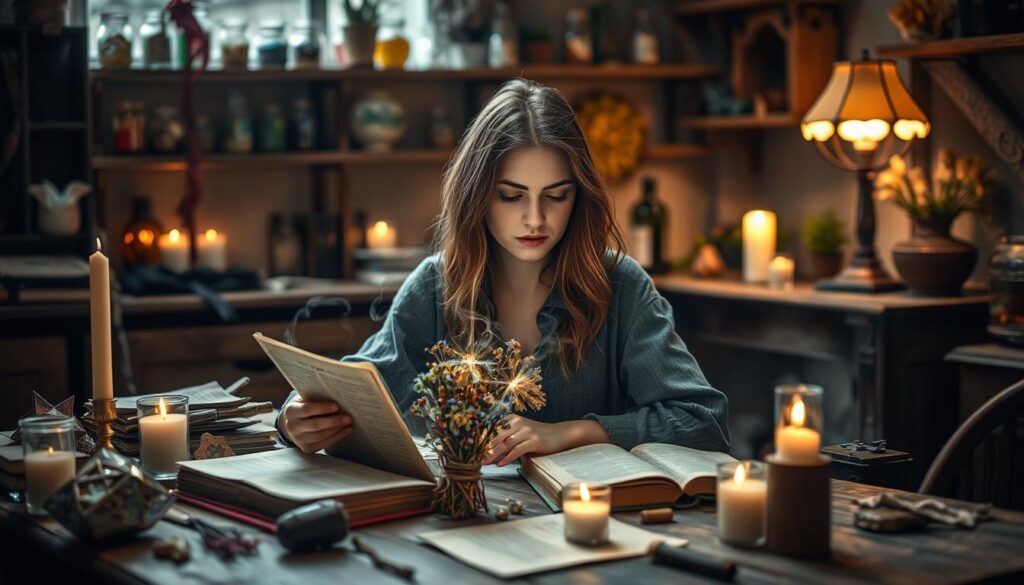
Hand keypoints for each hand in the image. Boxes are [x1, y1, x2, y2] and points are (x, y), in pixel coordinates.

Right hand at [280, 396, 352, 453]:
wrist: (295, 424)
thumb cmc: (306, 406)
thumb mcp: (306, 399)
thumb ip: (316, 397)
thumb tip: (337, 395)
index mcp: (291, 411)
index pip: (306, 409)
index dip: (322, 408)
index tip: (337, 406)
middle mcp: (292, 426)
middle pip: (314, 425)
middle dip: (333, 421)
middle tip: (348, 417)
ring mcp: (298, 439)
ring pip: (319, 436)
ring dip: (336, 430)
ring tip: (348, 424)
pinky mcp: (306, 448)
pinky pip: (323, 444)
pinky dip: (336, 437)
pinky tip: (346, 431)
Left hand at [483, 415, 610, 466]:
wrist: (561, 434)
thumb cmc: (539, 436)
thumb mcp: (522, 434)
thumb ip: (507, 440)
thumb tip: (490, 453)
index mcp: (512, 419)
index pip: (493, 429)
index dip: (481, 439)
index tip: (470, 448)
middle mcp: (518, 423)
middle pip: (496, 437)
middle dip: (484, 449)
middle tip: (473, 459)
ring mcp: (526, 431)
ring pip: (505, 444)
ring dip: (493, 455)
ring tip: (484, 463)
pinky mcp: (534, 440)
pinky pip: (518, 450)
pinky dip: (508, 458)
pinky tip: (501, 464)